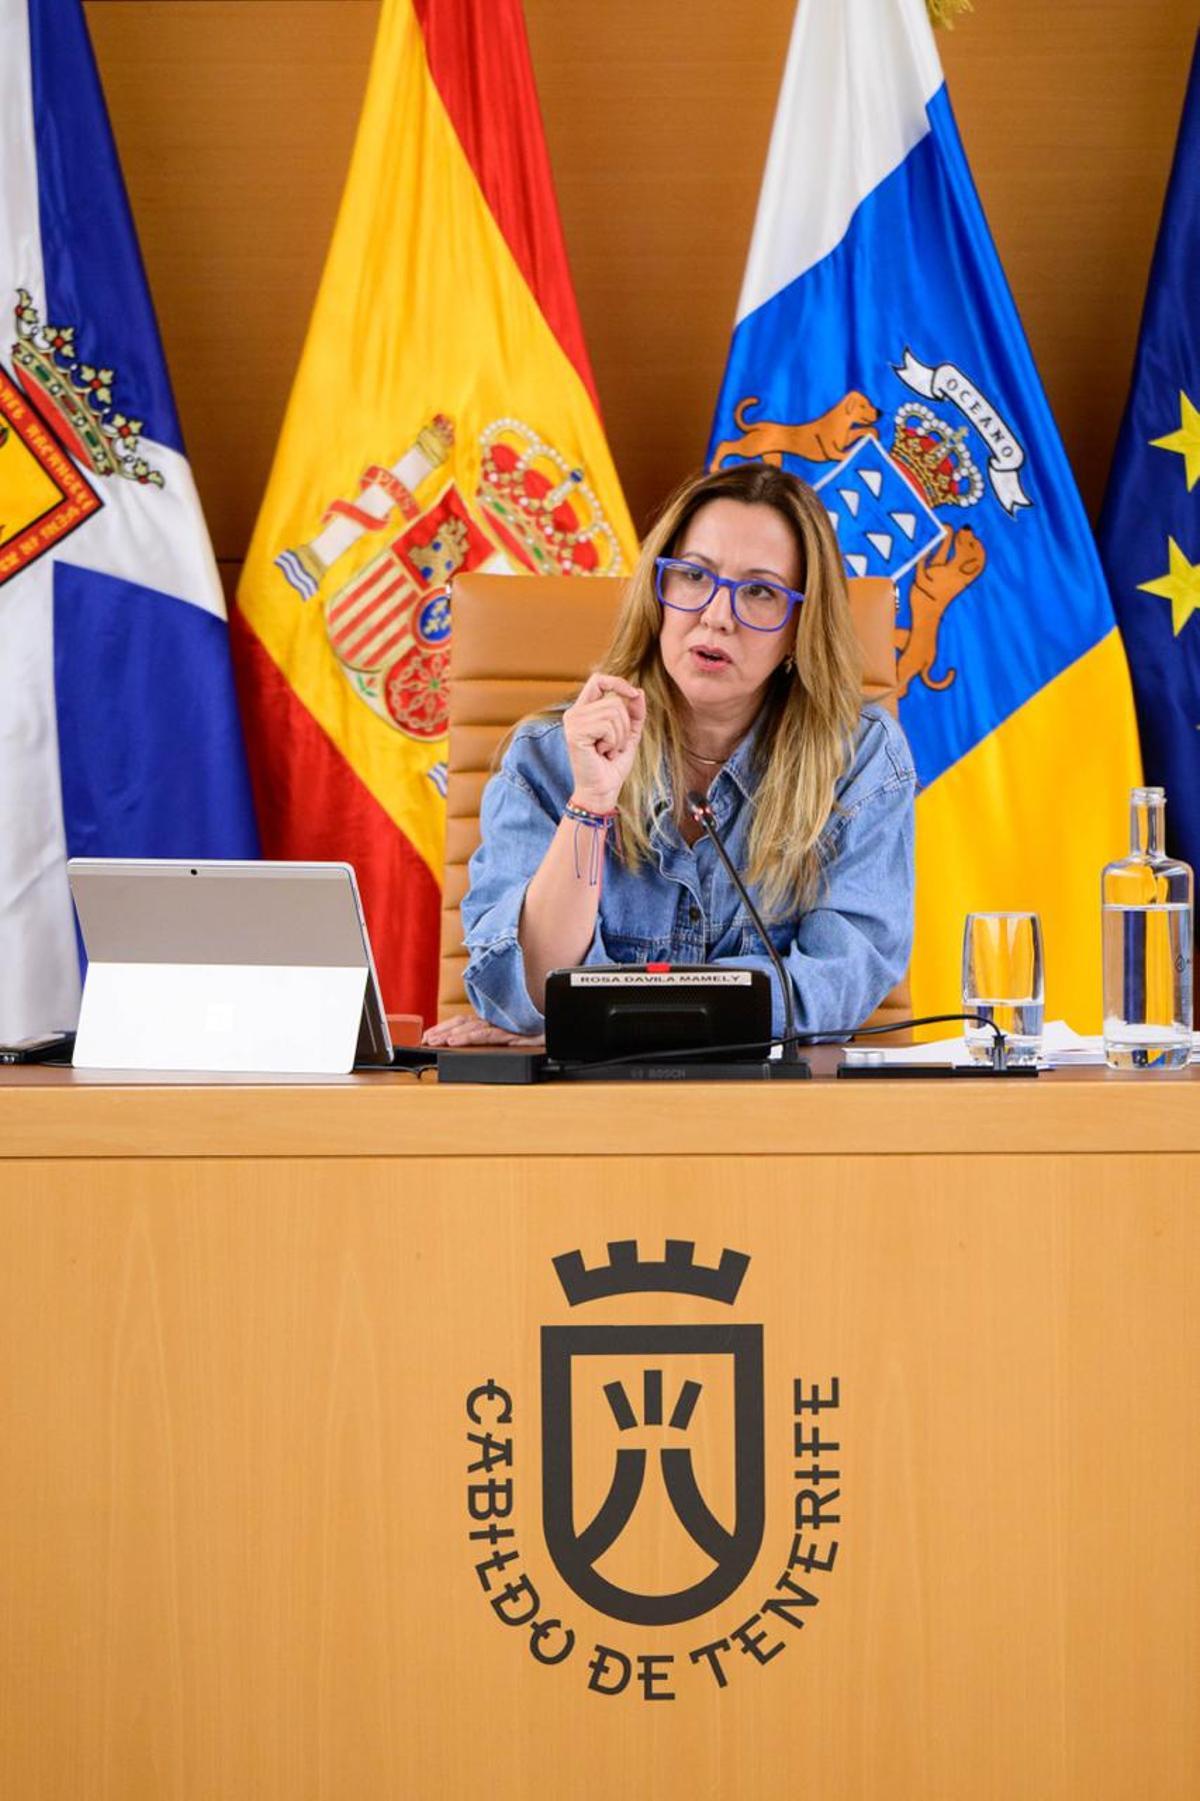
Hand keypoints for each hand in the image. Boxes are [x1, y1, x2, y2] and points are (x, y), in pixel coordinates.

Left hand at [423, 1014, 545, 1048]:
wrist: (558, 1030)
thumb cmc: (534, 1033)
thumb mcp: (509, 1037)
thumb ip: (491, 1038)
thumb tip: (469, 1044)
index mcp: (490, 1020)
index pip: (461, 1021)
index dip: (444, 1028)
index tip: (427, 1036)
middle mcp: (494, 1020)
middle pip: (462, 1023)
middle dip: (442, 1031)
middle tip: (426, 1040)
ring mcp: (502, 1025)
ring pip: (472, 1028)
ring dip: (453, 1035)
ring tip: (438, 1041)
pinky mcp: (512, 1032)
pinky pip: (488, 1034)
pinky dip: (471, 1038)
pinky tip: (457, 1042)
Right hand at [561, 674, 646, 809]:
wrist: (602, 790)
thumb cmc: (613, 765)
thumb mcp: (629, 734)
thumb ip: (634, 713)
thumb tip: (638, 691)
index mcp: (584, 710)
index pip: (598, 680)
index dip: (618, 682)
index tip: (633, 694)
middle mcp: (574, 713)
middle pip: (614, 701)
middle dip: (624, 726)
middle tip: (613, 746)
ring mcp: (572, 722)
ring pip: (614, 712)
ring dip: (619, 737)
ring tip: (608, 750)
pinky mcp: (574, 733)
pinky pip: (607, 726)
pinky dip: (612, 742)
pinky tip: (602, 753)